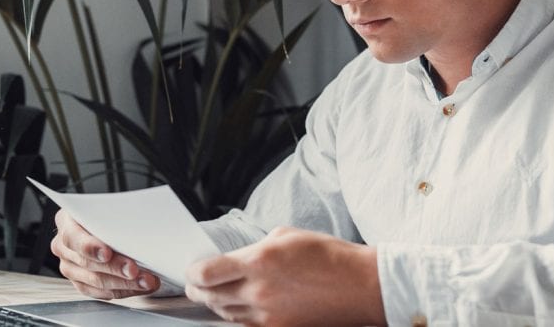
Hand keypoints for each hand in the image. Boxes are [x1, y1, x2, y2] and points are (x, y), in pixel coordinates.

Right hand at [50, 208, 159, 298]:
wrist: (100, 222)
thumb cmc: (106, 212)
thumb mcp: (106, 206)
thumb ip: (114, 215)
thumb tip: (137, 225)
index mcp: (66, 222)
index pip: (73, 237)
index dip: (90, 247)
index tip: (107, 253)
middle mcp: (63, 246)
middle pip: (87, 262)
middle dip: (115, 268)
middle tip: (134, 270)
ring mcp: (69, 267)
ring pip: (94, 281)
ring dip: (124, 283)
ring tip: (146, 281)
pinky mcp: (80, 282)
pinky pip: (99, 293)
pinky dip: (122, 291)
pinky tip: (139, 286)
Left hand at [184, 227, 384, 326]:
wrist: (360, 286)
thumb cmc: (328, 255)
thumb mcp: (286, 235)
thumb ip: (255, 247)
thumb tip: (238, 258)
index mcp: (258, 262)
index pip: (207, 274)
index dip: (192, 272)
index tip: (192, 269)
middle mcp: (259, 292)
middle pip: (210, 296)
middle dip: (198, 288)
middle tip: (195, 282)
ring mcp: (269, 316)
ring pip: (225, 314)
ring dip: (215, 303)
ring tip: (214, 293)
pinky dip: (235, 318)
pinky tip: (236, 309)